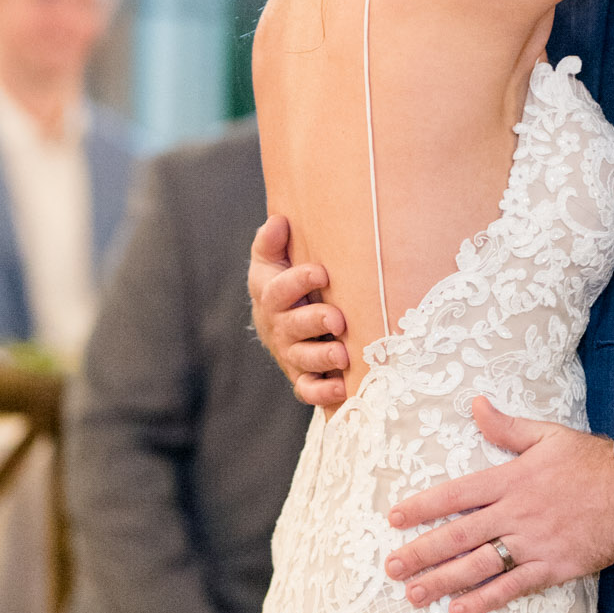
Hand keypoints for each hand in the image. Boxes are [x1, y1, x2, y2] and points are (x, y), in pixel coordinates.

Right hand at [248, 214, 347, 408]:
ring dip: (322, 358)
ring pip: (302, 359)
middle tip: (338, 318)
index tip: (322, 272)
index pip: (278, 289)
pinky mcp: (302, 377)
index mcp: (269, 295)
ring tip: (343, 355)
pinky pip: (308, 389)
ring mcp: (290, 353)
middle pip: (291, 327)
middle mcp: (278, 327)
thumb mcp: (272, 261)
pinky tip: (343, 388)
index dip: (298, 281)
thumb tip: (278, 220)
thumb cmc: (283, 284)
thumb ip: (271, 243)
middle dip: (314, 322)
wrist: (280, 323)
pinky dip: (323, 392)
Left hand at [385, 398, 613, 612]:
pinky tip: (459, 610)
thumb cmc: (592, 460)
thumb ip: (507, 427)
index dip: (422, 507)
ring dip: (443, 580)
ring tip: (414, 593)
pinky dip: (484, 600)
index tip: (395, 519)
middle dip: (421, 552)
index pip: (456, 494)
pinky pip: (512, 586)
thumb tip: (476, 405)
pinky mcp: (553, 566)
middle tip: (392, 567)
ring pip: (479, 565)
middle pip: (458, 535)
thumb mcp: (547, 436)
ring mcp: (533, 542)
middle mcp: (515, 513)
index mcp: (511, 479)